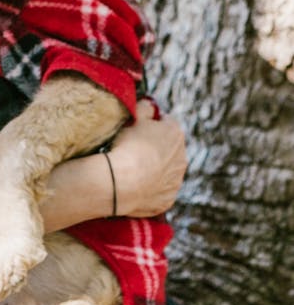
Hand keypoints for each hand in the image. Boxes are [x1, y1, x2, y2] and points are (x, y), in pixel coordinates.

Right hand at [107, 101, 187, 216]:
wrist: (122, 182)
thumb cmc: (128, 146)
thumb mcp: (134, 117)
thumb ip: (145, 107)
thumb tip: (149, 104)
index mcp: (176, 133)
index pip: (166, 121)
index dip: (151, 123)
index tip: (137, 127)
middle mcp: (182, 158)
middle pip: (168, 147)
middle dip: (154, 146)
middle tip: (133, 148)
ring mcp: (176, 181)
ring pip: (165, 170)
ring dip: (153, 168)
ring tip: (132, 168)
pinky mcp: (168, 199)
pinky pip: (159, 191)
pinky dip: (149, 187)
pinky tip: (134, 185)